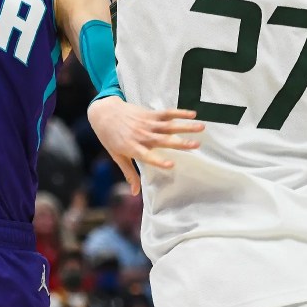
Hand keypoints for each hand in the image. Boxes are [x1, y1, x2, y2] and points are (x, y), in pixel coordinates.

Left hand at [87, 98, 203, 194]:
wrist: (104, 113)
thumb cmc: (110, 138)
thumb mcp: (117, 156)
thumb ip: (129, 173)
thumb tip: (135, 193)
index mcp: (133, 148)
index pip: (147, 157)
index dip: (159, 161)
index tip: (171, 165)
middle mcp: (142, 136)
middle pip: (163, 140)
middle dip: (181, 142)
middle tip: (197, 145)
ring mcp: (146, 124)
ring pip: (169, 125)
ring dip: (186, 126)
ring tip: (201, 128)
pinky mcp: (149, 114)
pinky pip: (166, 113)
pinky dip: (179, 113)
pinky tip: (192, 114)